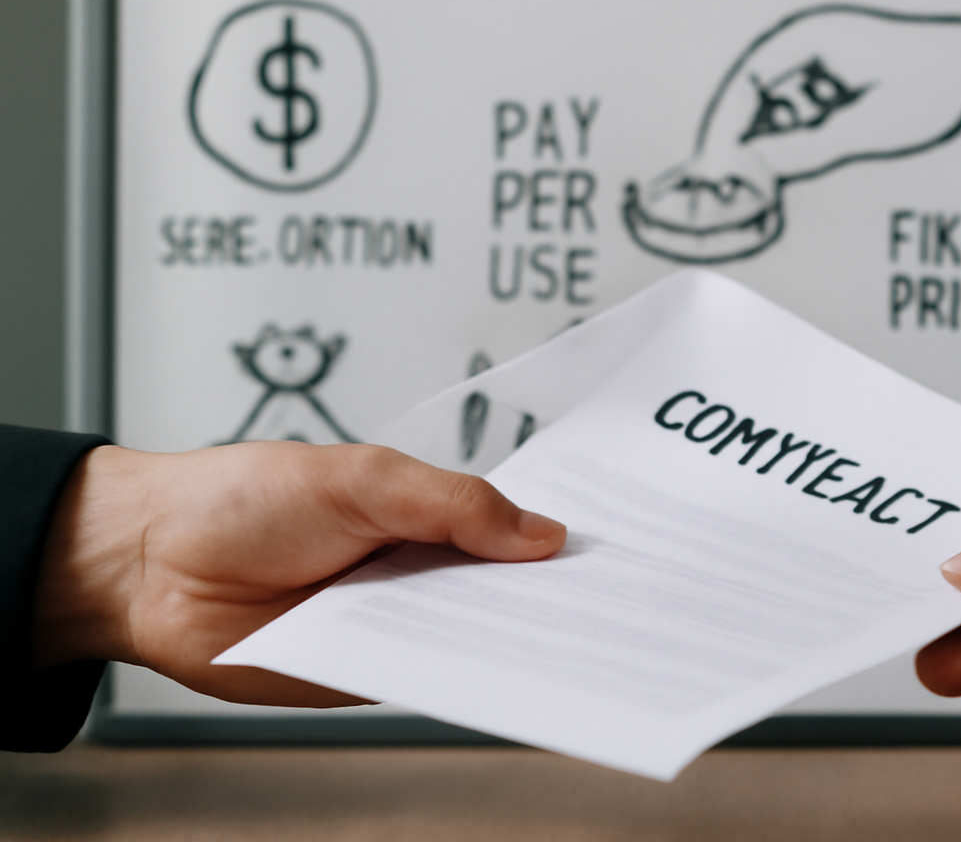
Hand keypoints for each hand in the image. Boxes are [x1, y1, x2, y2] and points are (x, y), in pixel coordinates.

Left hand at [31, 442, 564, 706]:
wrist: (147, 561)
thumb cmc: (241, 497)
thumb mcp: (365, 479)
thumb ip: (455, 505)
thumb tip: (541, 534)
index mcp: (424, 514)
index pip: (510, 531)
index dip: (558, 541)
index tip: (616, 552)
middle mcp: (413, 572)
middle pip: (500, 592)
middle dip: (550, 599)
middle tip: (612, 606)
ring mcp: (388, 625)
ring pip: (468, 640)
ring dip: (513, 643)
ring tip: (573, 643)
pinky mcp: (358, 674)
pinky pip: (420, 678)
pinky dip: (457, 679)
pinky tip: (498, 676)